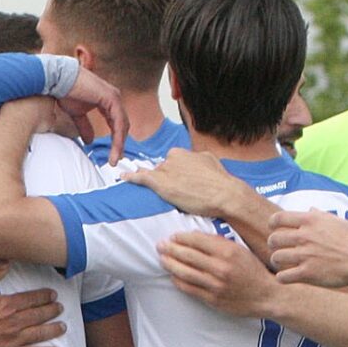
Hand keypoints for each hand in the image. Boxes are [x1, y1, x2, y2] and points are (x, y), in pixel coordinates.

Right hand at [0, 262, 62, 346]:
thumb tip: (6, 261)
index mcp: (6, 304)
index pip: (31, 299)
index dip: (43, 296)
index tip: (52, 295)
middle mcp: (14, 322)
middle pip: (38, 315)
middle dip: (51, 310)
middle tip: (60, 308)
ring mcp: (14, 340)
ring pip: (40, 333)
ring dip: (53, 329)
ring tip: (63, 326)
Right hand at [58, 68, 129, 161]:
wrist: (59, 79)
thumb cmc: (66, 92)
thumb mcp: (77, 114)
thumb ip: (85, 127)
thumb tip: (89, 141)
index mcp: (107, 101)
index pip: (116, 123)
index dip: (116, 139)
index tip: (113, 154)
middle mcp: (114, 98)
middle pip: (122, 125)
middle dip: (119, 144)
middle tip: (116, 160)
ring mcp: (114, 97)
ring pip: (122, 125)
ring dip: (119, 143)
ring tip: (115, 158)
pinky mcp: (111, 98)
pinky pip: (118, 121)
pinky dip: (118, 136)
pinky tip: (116, 147)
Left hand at [122, 150, 273, 247]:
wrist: (224, 194)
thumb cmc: (220, 182)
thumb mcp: (211, 162)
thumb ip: (199, 160)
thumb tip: (197, 160)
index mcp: (184, 152)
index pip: (172, 162)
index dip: (174, 174)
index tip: (178, 182)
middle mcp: (172, 157)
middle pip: (162, 169)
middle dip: (167, 180)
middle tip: (179, 192)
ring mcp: (166, 170)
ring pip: (154, 176)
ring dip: (156, 184)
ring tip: (162, 193)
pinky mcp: (160, 183)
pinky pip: (141, 178)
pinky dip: (131, 177)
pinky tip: (123, 177)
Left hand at [158, 230, 278, 319]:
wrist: (266, 295)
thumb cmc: (253, 270)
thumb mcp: (240, 250)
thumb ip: (218, 242)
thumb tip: (194, 236)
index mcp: (228, 252)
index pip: (197, 241)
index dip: (182, 238)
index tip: (173, 236)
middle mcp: (220, 268)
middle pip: (188, 256)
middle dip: (170, 249)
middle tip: (160, 245)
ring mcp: (215, 285)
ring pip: (185, 272)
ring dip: (170, 264)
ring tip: (162, 259)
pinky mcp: (213, 299)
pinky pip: (190, 289)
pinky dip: (178, 281)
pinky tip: (172, 276)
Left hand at [270, 210, 347, 288]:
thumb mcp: (336, 221)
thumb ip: (319, 215)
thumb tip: (309, 209)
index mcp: (310, 221)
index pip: (279, 218)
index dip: (273, 223)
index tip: (273, 228)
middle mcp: (304, 236)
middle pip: (274, 239)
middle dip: (273, 244)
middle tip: (278, 248)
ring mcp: (304, 255)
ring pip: (276, 258)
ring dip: (277, 261)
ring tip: (282, 263)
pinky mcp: (307, 273)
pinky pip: (283, 277)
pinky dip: (282, 277)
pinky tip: (287, 277)